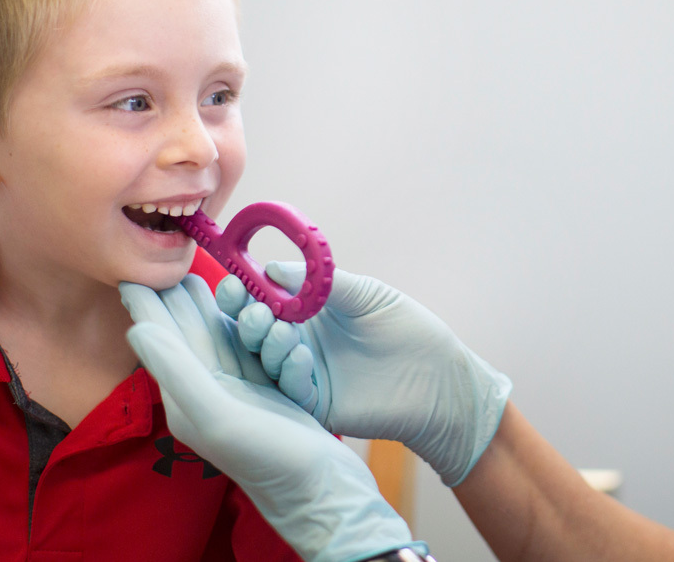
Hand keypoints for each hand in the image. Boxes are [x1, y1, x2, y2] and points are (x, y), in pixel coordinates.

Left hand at [120, 276, 426, 561]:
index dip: (146, 305)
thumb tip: (137, 328)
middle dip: (174, 296)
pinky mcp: (268, 389)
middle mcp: (208, 390)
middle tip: (161, 258)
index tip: (128, 270)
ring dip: (207, 303)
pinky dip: (243, 319)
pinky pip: (250, 346)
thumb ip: (176, 370)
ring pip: (218, 335)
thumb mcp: (215, 413)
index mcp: (187, 395)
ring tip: (194, 272)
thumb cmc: (268, 458)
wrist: (322, 489)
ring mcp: (238, 390)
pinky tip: (241, 302)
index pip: (160, 340)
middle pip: (187, 332)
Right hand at [218, 262, 511, 486]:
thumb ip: (320, 281)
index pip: (260, 299)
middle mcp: (297, 342)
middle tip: (255, 312)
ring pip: (265, 361)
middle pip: (252, 331)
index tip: (234, 283)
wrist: (439, 378)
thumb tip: (271, 269)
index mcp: (305, 312)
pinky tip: (300, 357)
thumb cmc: (408, 329)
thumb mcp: (365, 293)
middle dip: (246, 319)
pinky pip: (289, 389)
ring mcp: (303, 375)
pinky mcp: (315, 405)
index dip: (242, 291)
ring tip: (282, 332)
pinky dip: (288, 371)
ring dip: (266, 344)